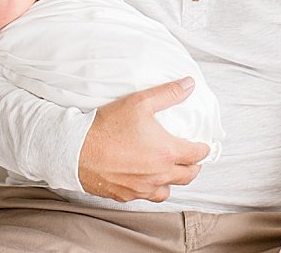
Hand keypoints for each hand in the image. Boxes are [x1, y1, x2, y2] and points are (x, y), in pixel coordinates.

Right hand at [78, 77, 211, 202]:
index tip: (202, 145)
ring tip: (169, 169)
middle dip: (193, 166)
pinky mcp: (127, 195)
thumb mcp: (140, 102)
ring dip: (173, 180)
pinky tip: (146, 178)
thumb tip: (189, 84)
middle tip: (190, 157)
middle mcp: (159, 174)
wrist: (76, 150)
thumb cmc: (107, 126)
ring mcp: (143, 188)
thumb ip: (168, 93)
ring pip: (169, 190)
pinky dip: (152, 189)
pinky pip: (147, 196)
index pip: (198, 155)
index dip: (203, 149)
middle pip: (189, 176)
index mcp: (167, 152)